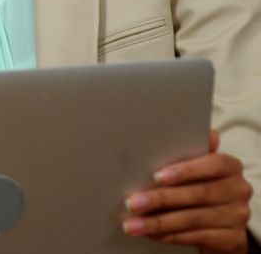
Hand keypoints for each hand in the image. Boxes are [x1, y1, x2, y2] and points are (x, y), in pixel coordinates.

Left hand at [122, 131, 252, 253]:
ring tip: (133, 223)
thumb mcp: (198, 169)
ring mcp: (237, 216)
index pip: (213, 164)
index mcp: (231, 167)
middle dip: (160, 199)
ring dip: (159, 221)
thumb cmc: (203, 188)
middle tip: (133, 203)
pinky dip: (171, 236)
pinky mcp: (233, 239)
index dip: (185, 170)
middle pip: (197, 194)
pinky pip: (197, 237)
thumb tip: (207, 134)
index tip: (157, 176)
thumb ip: (193, 153)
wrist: (224, 225)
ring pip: (193, 218)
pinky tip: (152, 233)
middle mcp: (238, 190)